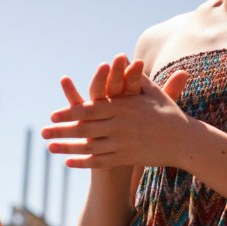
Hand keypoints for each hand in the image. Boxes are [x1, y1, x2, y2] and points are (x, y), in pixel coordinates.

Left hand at [41, 55, 190, 169]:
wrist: (184, 141)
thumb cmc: (169, 113)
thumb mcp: (152, 92)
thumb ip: (135, 79)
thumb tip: (126, 61)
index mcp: (122, 108)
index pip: (89, 110)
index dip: (69, 113)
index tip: (53, 116)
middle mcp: (119, 126)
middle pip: (84, 129)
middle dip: (61, 131)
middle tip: (42, 133)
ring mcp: (121, 144)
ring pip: (88, 147)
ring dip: (67, 149)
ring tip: (49, 148)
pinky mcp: (126, 159)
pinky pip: (99, 162)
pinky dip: (83, 163)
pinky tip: (69, 163)